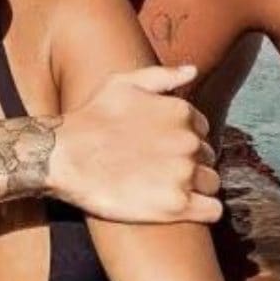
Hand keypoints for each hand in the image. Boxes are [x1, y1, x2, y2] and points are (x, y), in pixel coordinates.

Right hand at [46, 65, 221, 223]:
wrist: (66, 157)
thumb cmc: (91, 118)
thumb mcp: (122, 83)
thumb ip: (162, 75)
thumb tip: (193, 70)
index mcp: (181, 112)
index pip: (202, 130)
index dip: (184, 140)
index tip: (163, 149)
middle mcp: (189, 142)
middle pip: (207, 157)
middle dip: (190, 163)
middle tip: (161, 170)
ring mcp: (185, 174)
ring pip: (212, 183)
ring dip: (197, 187)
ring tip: (167, 189)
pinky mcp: (177, 205)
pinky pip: (213, 210)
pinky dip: (204, 209)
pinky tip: (183, 207)